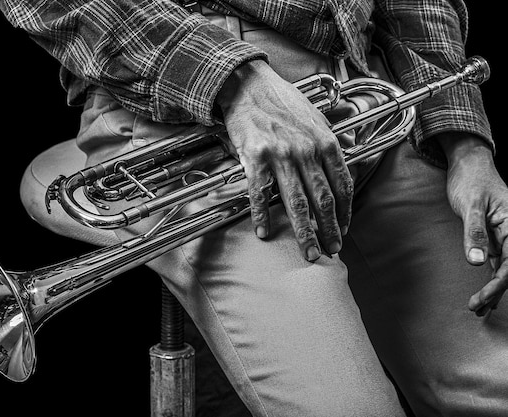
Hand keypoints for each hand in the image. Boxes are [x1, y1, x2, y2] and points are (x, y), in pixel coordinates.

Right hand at [216, 60, 352, 260]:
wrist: (248, 84)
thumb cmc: (281, 100)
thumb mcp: (316, 116)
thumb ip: (331, 140)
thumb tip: (348, 155)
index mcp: (325, 141)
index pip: (343, 185)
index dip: (345, 212)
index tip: (344, 229)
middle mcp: (307, 150)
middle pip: (323, 200)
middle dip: (330, 230)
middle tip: (332, 250)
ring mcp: (281, 155)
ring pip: (297, 203)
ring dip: (304, 232)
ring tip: (309, 253)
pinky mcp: (255, 157)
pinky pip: (260, 193)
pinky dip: (262, 215)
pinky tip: (265, 232)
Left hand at [438, 133, 507, 315]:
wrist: (468, 164)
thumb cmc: (470, 180)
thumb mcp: (470, 205)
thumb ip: (474, 232)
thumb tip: (476, 261)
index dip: (499, 284)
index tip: (482, 298)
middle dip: (495, 291)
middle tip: (476, 308)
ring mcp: (505, 235)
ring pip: (504, 267)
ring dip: (493, 288)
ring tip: (479, 308)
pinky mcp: (494, 236)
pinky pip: (497, 261)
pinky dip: (490, 277)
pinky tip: (486, 292)